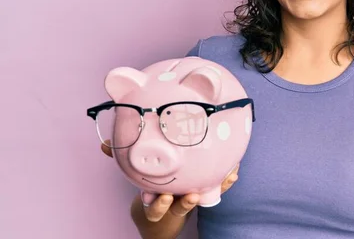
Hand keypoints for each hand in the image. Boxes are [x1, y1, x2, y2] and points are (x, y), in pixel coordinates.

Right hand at [100, 141, 239, 221]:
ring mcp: (186, 202)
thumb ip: (121, 160)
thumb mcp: (135, 181)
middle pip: (177, 208)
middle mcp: (171, 204)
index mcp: (154, 201)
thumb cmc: (149, 193)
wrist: (162, 222)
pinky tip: (233, 172)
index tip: (162, 197)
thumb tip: (105, 145)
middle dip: (183, 203)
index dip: (158, 204)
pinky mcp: (202, 195)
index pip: (154, 207)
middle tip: (190, 196)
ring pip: (196, 202)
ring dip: (206, 193)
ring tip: (211, 187)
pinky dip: (224, 182)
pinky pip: (214, 191)